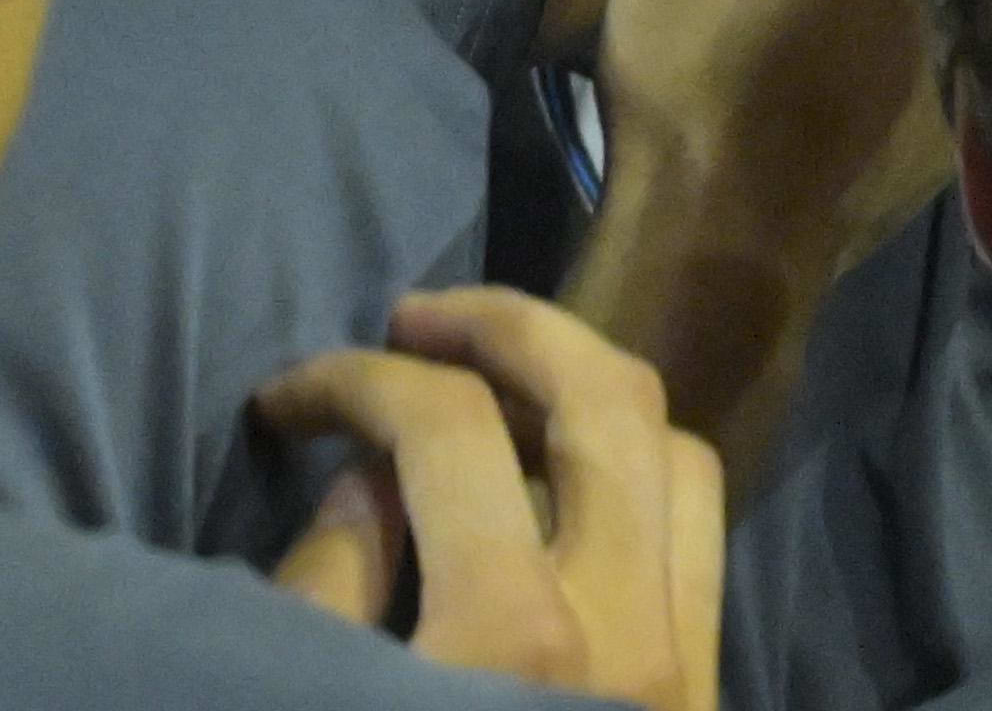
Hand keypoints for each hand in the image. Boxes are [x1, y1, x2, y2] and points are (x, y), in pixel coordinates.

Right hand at [260, 287, 724, 708]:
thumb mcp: (316, 703)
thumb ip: (331, 584)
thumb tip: (365, 475)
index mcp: (514, 633)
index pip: (448, 427)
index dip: (353, 381)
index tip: (286, 400)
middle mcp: (626, 622)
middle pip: (601, 397)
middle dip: (504, 324)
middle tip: (414, 320)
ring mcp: (684, 656)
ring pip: (673, 453)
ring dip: (584, 391)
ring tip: (494, 386)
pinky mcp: (705, 688)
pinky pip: (697, 538)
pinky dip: (635, 475)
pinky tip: (559, 483)